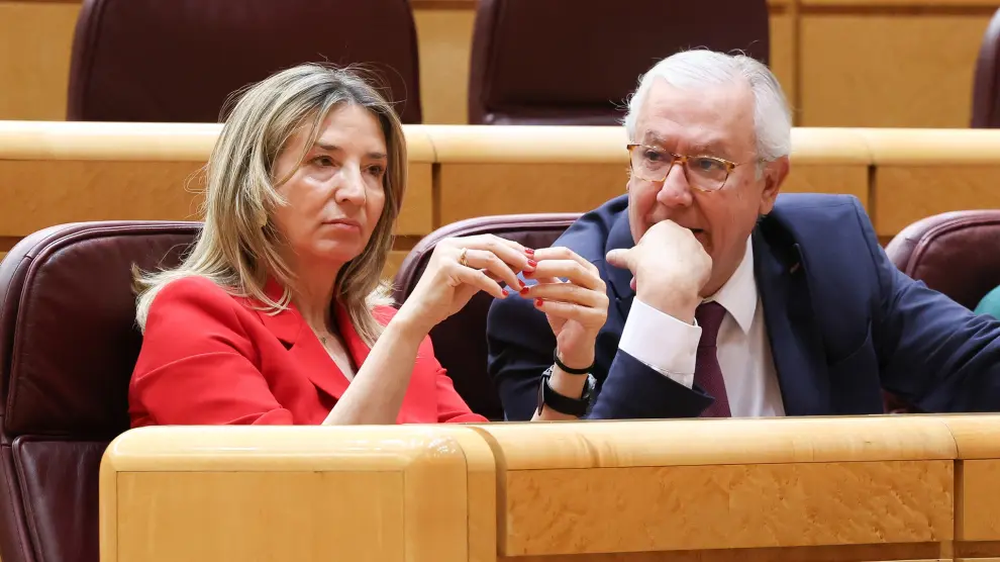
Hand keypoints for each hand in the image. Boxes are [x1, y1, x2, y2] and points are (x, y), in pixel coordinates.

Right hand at [395, 234, 533, 335]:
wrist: (419, 316)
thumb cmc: (443, 300)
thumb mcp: (470, 282)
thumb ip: (487, 271)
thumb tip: (513, 265)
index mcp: (455, 243)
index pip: (490, 240)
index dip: (512, 248)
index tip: (530, 258)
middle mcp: (450, 244)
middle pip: (492, 244)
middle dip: (515, 256)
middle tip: (532, 268)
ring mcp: (447, 255)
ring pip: (488, 258)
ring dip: (508, 272)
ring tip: (520, 285)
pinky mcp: (446, 270)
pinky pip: (478, 276)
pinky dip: (494, 286)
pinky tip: (503, 296)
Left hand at [521, 247, 607, 369]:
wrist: (574, 344)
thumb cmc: (564, 314)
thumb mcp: (552, 291)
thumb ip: (544, 275)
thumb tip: (527, 258)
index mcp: (589, 271)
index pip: (568, 254)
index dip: (546, 254)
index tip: (526, 258)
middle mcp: (599, 283)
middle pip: (572, 268)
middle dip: (546, 268)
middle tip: (525, 272)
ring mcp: (601, 301)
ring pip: (570, 290)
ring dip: (544, 289)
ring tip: (525, 292)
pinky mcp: (597, 318)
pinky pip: (572, 309)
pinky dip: (553, 306)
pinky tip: (537, 305)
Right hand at [605, 220, 710, 322]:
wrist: (668, 284)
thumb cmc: (647, 266)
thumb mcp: (629, 258)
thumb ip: (620, 255)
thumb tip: (609, 256)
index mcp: (665, 226)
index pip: (657, 236)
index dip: (649, 252)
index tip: (644, 264)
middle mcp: (684, 232)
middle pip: (672, 247)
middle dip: (661, 261)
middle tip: (651, 278)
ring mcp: (697, 246)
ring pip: (684, 258)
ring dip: (675, 269)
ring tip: (665, 285)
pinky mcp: (707, 261)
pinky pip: (697, 268)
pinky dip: (689, 276)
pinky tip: (680, 285)